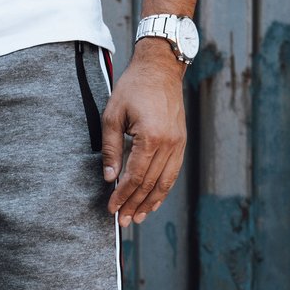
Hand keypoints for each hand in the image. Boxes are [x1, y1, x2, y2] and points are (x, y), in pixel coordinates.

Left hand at [102, 40, 186, 226]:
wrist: (160, 68)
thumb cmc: (133, 88)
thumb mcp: (112, 116)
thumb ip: (111, 149)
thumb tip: (109, 178)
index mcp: (150, 136)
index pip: (135, 176)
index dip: (122, 195)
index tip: (112, 208)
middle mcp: (168, 143)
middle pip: (150, 184)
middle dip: (135, 204)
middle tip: (124, 221)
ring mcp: (178, 143)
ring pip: (165, 182)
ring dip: (151, 202)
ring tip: (138, 217)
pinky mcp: (181, 142)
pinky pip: (173, 172)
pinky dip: (163, 189)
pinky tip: (154, 201)